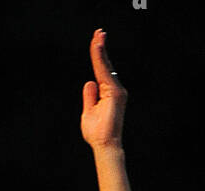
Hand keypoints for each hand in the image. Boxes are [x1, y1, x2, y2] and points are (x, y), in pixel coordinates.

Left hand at [81, 29, 126, 148]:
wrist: (104, 144)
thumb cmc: (97, 133)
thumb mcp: (89, 111)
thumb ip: (90, 96)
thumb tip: (89, 82)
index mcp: (108, 93)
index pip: (101, 71)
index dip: (98, 57)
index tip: (96, 42)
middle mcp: (114, 89)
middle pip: (105, 65)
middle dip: (101, 48)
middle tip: (98, 32)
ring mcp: (116, 91)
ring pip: (105, 66)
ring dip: (100, 50)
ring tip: (97, 35)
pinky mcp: (115, 93)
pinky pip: (105, 72)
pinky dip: (100, 59)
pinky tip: (97, 48)